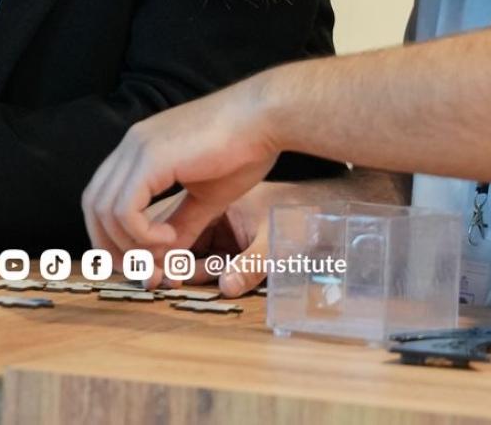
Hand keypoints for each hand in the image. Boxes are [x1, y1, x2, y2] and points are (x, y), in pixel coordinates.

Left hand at [81, 78, 278, 262]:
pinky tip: (170, 237)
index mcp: (139, 150)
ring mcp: (137, 148)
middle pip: (93, 205)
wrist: (266, 117)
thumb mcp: (207, 197)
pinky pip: (125, 207)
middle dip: (111, 245)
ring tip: (163, 253)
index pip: (101, 198)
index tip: (137, 262)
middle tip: (142, 270)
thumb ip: (182, 224)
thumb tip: (165, 258)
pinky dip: (141, 233)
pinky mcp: (151, 157)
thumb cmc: (244, 150)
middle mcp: (131, 146)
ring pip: (104, 209)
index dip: (110, 235)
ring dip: (129, 243)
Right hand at [173, 180, 311, 295]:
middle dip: (181, 267)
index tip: (165, 277)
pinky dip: (212, 276)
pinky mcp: (229, 247)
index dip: (167, 252)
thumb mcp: (277, 244)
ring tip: (214, 280)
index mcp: (216, 203)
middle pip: (181, 244)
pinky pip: (211, 263)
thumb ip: (251, 266)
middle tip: (183, 283)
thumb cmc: (301, 219)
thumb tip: (226, 288)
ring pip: (194, 257)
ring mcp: (220, 232)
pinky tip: (223, 282)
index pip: (177, 227)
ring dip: (196, 274)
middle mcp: (212, 216)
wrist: (325, 215)